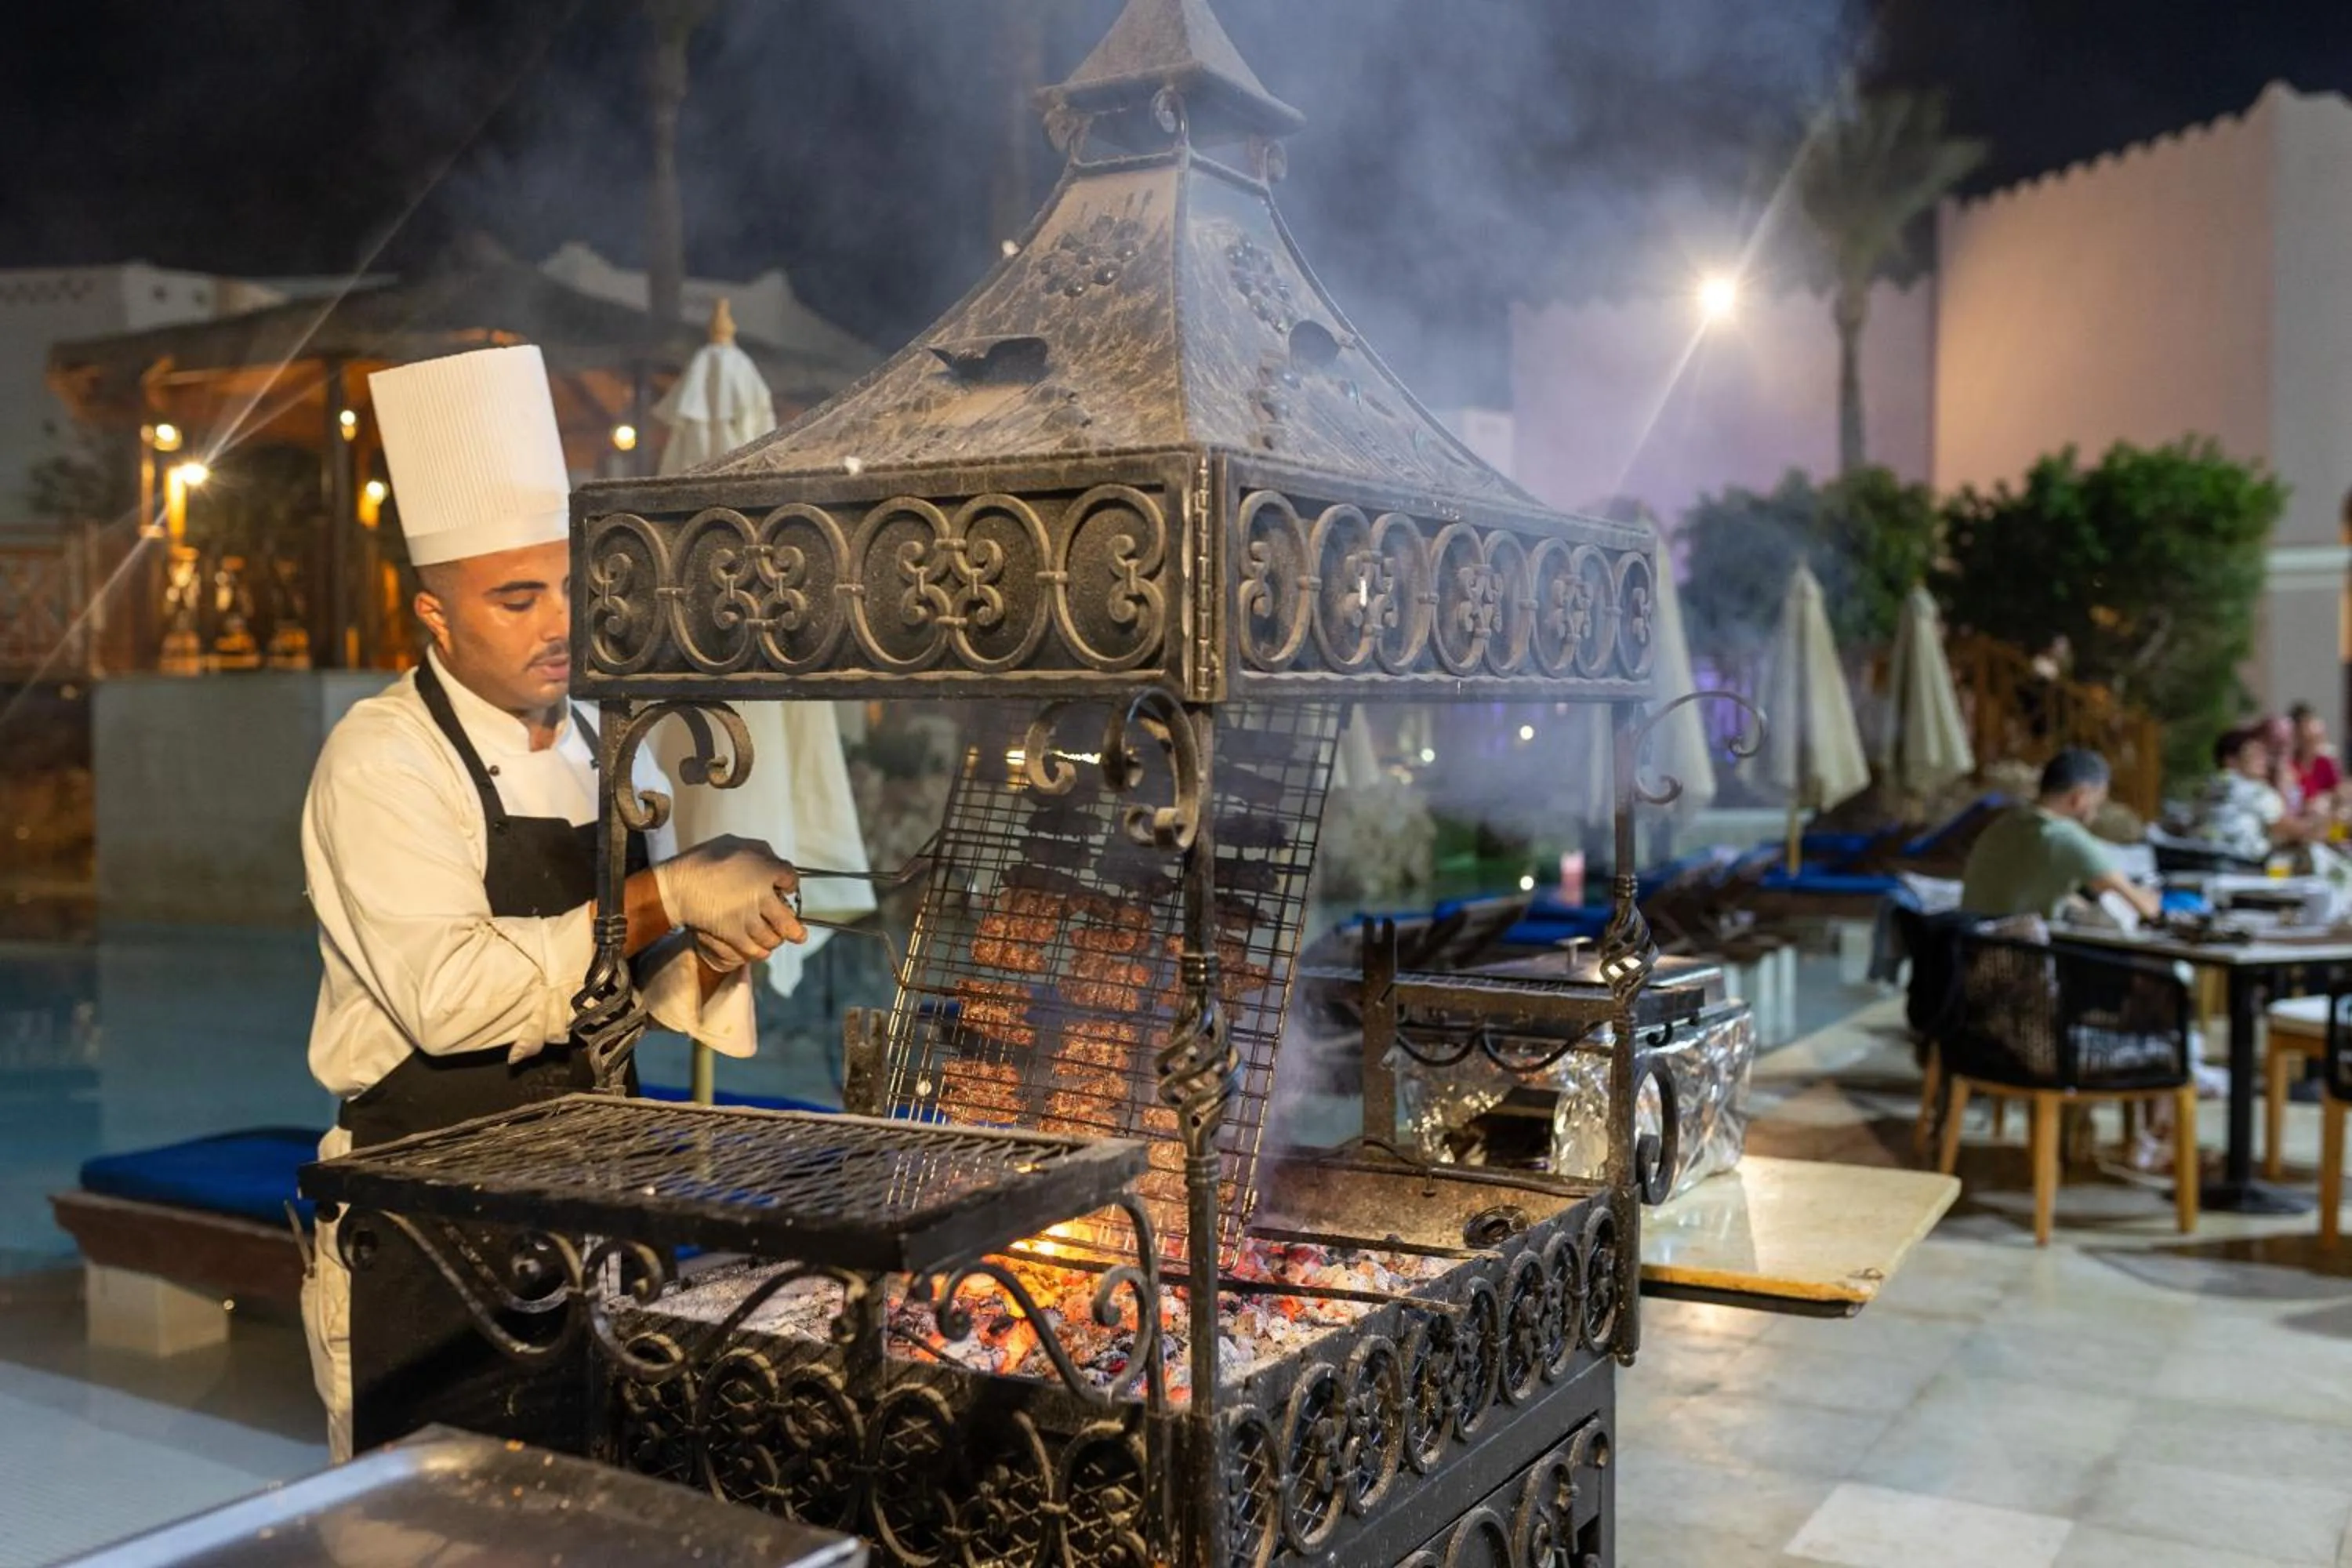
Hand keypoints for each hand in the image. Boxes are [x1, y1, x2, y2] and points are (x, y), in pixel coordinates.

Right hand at [653, 835, 806, 966]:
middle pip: (787, 919)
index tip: (788, 890)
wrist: (677, 885)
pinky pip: (753, 949)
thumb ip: (758, 851)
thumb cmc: (703, 861)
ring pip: (772, 937)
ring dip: (774, 941)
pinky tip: (760, 951)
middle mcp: (762, 894)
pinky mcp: (733, 933)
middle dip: (794, 930)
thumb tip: (773, 860)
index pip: (790, 879)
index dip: (791, 885)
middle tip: (799, 935)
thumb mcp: (734, 843)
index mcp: (765, 869)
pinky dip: (759, 952)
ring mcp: (748, 916)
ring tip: (775, 941)